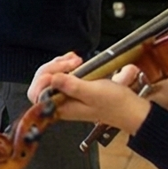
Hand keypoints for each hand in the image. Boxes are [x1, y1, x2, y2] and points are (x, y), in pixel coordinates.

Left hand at [29, 51, 153, 134]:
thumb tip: (52, 80)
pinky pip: (63, 75)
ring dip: (60, 64)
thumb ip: (72, 86)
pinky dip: (66, 65)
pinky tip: (76, 60)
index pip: (36, 93)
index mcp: (61, 107)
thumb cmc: (115, 104)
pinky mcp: (75, 88)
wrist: (131, 109)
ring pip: (51, 76)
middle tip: (70, 62)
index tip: (60, 70)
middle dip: (53, 67)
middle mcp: (61, 103)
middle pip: (42, 82)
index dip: (43, 78)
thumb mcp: (94, 93)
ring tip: (75, 59)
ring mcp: (67, 95)